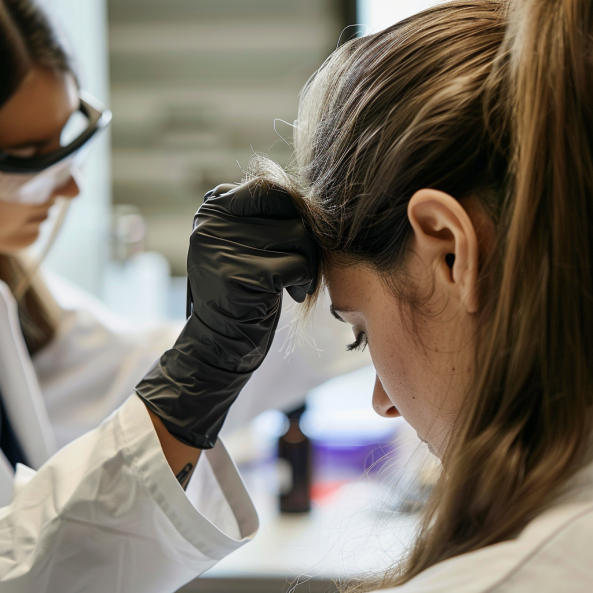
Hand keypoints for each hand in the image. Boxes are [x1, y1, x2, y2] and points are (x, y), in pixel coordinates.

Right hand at [135, 181, 317, 448]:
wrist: (217, 343)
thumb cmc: (239, 293)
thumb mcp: (239, 246)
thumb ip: (259, 218)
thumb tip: (303, 195)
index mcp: (211, 210)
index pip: (267, 188)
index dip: (291, 212)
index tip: (291, 242)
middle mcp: (212, 222)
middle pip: (287, 208)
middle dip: (304, 237)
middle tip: (302, 262)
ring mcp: (224, 246)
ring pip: (297, 235)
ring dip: (308, 261)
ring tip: (297, 281)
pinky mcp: (241, 274)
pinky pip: (297, 264)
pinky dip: (303, 281)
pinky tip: (292, 295)